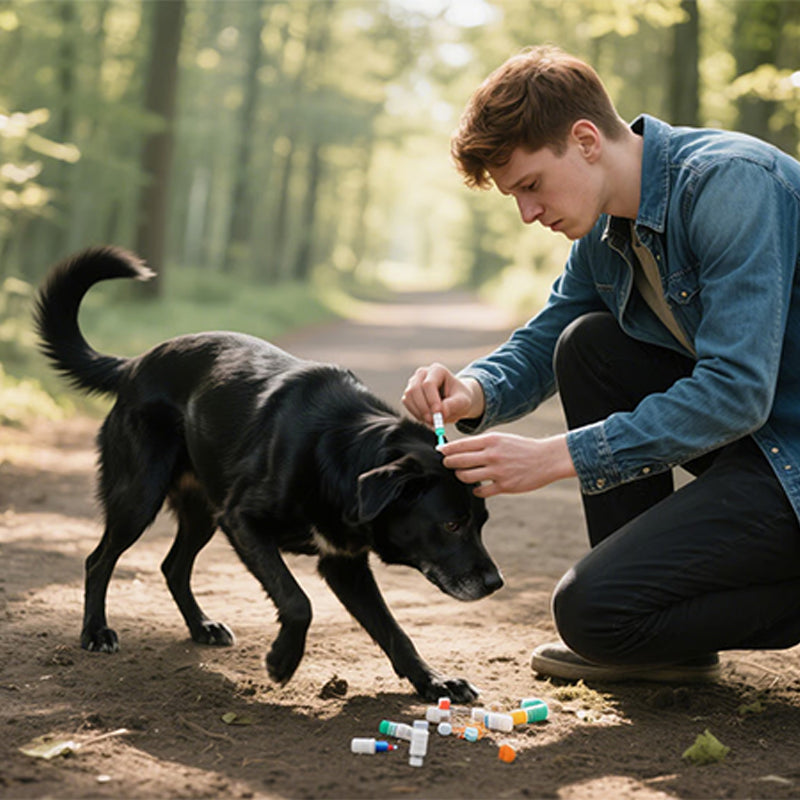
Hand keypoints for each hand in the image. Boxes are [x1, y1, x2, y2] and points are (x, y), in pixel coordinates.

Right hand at [402, 362, 484, 424]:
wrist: (455, 400)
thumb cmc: (460, 398)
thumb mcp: (463, 402)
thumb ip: (453, 405)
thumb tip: (440, 413)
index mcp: (438, 370)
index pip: (429, 384)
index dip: (432, 400)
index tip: (438, 413)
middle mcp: (423, 373)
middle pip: (415, 389)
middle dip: (423, 407)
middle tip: (433, 422)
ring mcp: (413, 382)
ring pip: (408, 396)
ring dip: (419, 412)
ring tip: (434, 421)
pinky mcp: (409, 392)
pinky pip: (407, 403)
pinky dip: (416, 413)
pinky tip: (428, 418)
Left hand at [438, 432, 576, 497]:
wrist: (545, 458)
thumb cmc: (520, 447)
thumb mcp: (501, 438)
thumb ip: (481, 443)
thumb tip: (458, 448)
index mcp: (490, 441)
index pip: (460, 445)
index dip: (446, 449)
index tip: (440, 451)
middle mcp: (492, 455)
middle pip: (458, 461)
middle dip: (449, 462)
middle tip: (447, 463)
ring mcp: (498, 472)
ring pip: (466, 476)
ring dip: (460, 476)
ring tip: (462, 474)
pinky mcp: (504, 486)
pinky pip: (481, 491)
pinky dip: (476, 490)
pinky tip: (478, 487)